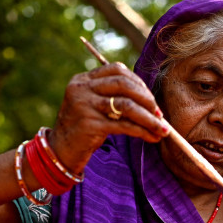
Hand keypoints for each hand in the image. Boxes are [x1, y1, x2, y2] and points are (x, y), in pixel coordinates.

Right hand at [50, 62, 168, 173]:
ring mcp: (84, 106)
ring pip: (126, 106)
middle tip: (160, 114)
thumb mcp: (94, 106)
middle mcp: (82, 88)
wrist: (60, 151)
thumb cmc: (82, 129)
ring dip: (149, 118)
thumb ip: (114, 97)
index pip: (117, 70)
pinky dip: (141, 131)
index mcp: (83, 79)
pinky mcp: (89, 125)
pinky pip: (123, 126)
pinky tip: (151, 137)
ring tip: (162, 129)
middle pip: (124, 85)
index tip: (151, 99)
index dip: (138, 82)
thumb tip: (151, 102)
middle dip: (147, 99)